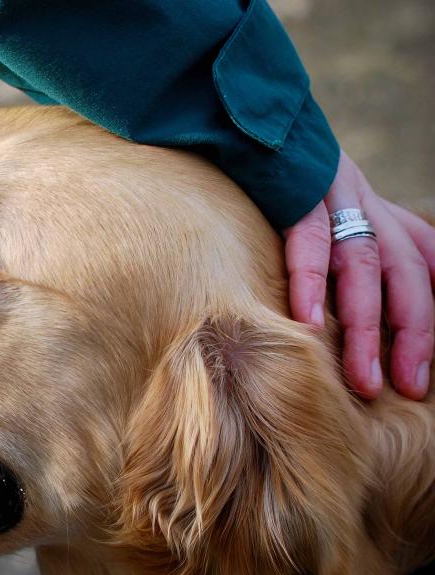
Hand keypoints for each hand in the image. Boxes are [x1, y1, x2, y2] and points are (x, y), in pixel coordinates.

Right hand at [284, 151, 433, 400]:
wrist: (236, 111)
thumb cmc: (268, 170)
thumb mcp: (317, 205)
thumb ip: (335, 244)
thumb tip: (329, 308)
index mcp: (374, 204)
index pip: (425, 260)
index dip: (428, 316)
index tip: (423, 369)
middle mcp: (364, 198)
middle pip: (404, 270)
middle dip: (413, 333)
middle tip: (406, 385)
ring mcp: (332, 192)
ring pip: (364, 264)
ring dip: (366, 327)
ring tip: (364, 379)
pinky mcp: (295, 188)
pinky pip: (309, 243)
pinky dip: (311, 285)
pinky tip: (307, 326)